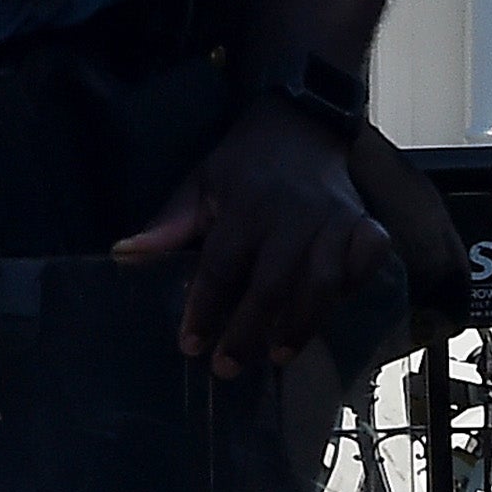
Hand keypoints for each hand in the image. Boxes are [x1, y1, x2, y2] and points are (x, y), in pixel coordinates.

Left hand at [117, 100, 396, 377]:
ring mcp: (335, 218)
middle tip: (227, 367)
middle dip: (248, 329)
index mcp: (246, 205)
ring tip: (278, 355)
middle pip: (271, 282)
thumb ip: (168, 226)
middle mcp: (293, 214)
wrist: (300, 124)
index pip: (221, 265)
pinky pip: (369, 257)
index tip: (190, 345)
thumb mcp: (200, 185)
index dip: (204, 308)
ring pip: (322, 280)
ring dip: (301, 322)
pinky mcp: (365, 222)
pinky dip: (356, 283)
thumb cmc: (244, 166)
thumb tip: (123, 256)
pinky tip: (337, 306)